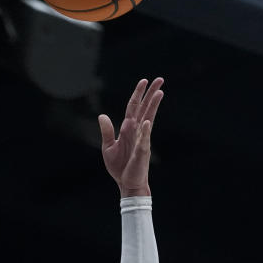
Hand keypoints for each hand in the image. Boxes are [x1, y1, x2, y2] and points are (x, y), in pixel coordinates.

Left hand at [98, 76, 163, 195]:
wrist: (126, 183)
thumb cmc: (119, 167)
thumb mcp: (108, 148)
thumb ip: (107, 131)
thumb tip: (102, 115)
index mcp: (128, 129)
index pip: (133, 107)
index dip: (138, 94)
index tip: (144, 81)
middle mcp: (136, 131)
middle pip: (144, 108)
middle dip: (150, 94)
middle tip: (160, 79)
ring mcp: (141, 140)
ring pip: (148, 119)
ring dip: (153, 106)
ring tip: (160, 92)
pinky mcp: (142, 152)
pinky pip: (143, 140)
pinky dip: (145, 131)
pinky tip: (146, 122)